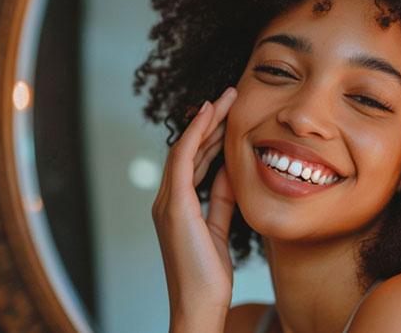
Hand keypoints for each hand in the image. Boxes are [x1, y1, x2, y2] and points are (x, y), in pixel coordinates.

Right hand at [151, 87, 237, 327]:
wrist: (200, 305)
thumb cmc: (209, 274)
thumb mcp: (219, 228)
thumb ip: (221, 200)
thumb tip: (231, 171)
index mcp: (178, 205)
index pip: (195, 160)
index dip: (210, 134)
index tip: (228, 114)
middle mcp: (168, 199)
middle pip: (189, 149)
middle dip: (210, 121)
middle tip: (230, 96)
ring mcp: (168, 202)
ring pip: (185, 149)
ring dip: (205, 121)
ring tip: (224, 98)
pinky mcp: (175, 207)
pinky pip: (183, 161)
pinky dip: (194, 135)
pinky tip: (207, 115)